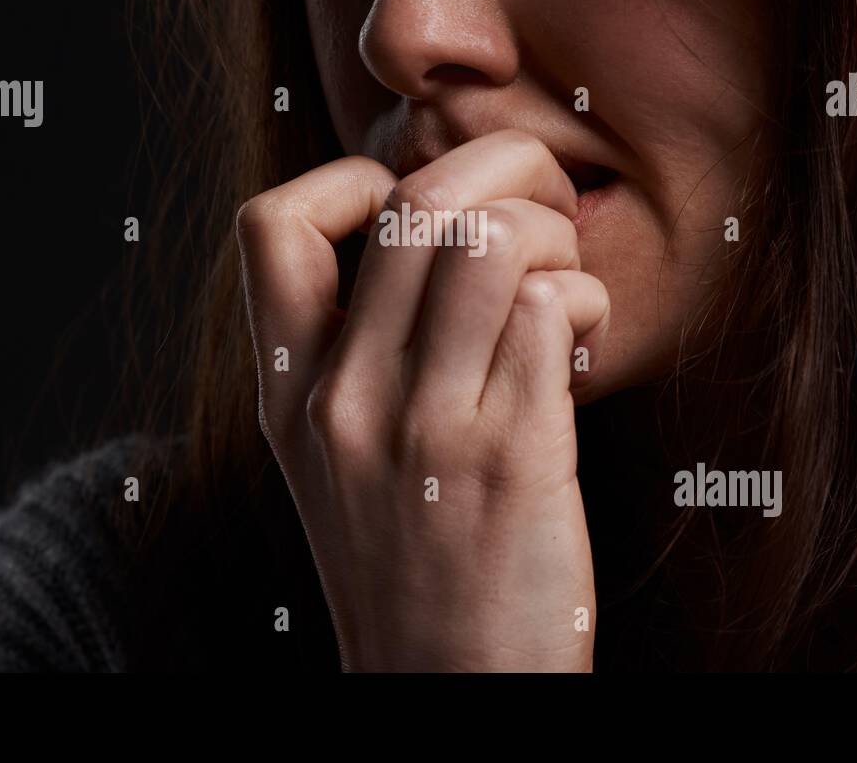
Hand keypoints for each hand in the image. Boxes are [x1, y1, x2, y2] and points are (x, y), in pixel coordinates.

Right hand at [236, 129, 610, 670]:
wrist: (454, 688)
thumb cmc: (413, 562)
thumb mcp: (338, 459)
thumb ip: (355, 352)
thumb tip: (436, 226)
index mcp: (287, 393)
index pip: (271, 222)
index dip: (352, 179)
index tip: (415, 210)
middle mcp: (341, 399)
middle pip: (416, 200)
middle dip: (504, 167)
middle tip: (541, 201)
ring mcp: (422, 426)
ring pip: (490, 237)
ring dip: (552, 231)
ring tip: (564, 273)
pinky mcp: (508, 453)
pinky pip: (550, 305)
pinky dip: (586, 297)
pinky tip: (582, 335)